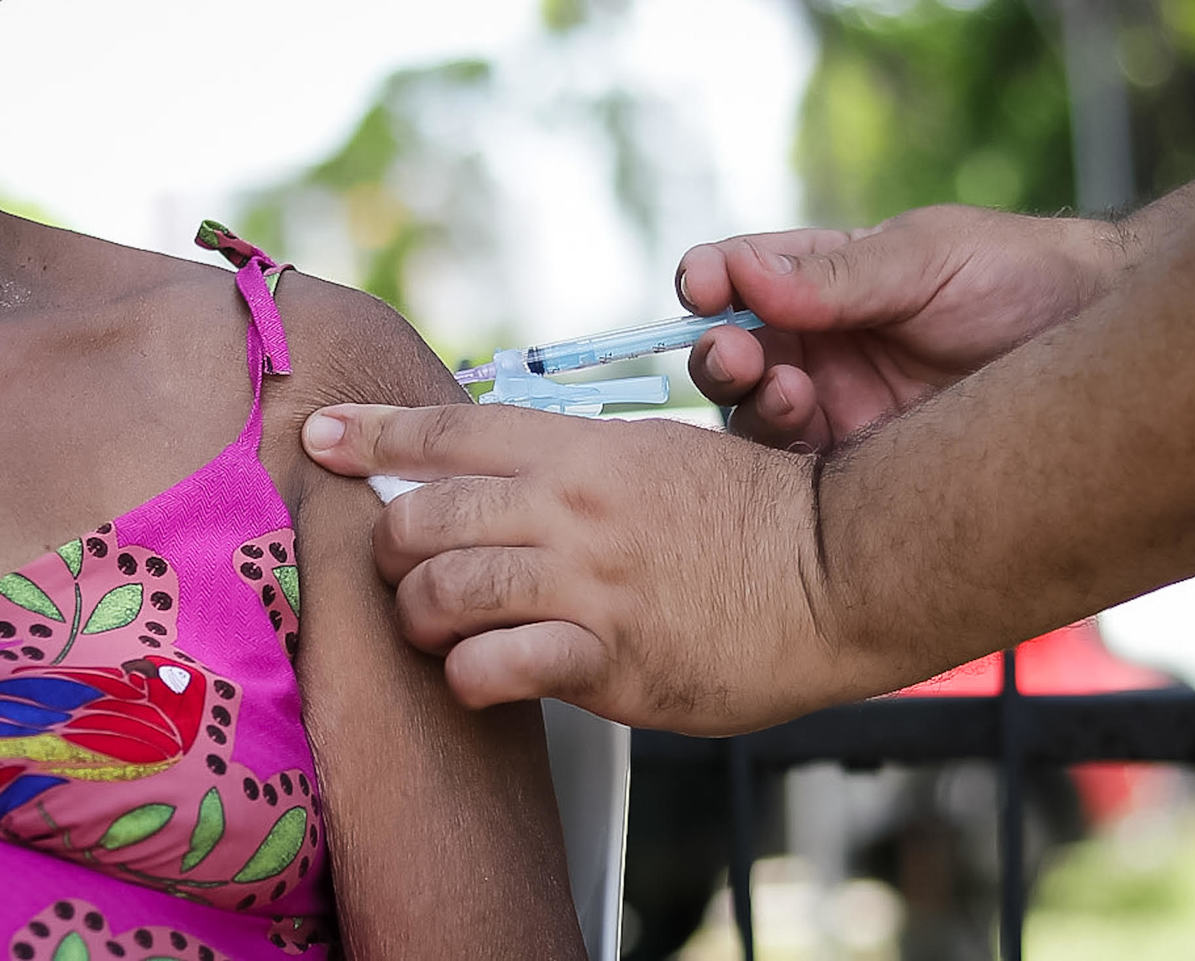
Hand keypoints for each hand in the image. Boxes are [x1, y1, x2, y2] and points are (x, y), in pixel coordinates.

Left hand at [302, 403, 878, 734]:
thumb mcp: (667, 457)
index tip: (324, 438)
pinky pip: (494, 669)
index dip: (374, 433)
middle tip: (405, 569)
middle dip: (391, 547)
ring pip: (440, 594)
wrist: (838, 569)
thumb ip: (584, 466)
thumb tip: (516, 473)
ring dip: (419, 618)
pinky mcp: (608, 660)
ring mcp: (587, 584)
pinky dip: (468, 676)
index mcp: (585, 451)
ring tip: (436, 631)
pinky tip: (483, 677)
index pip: (451, 430)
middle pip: (422, 517)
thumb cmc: (760, 513)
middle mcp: (572, 509)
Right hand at [680, 204, 1122, 449]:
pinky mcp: (862, 471)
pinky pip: (800, 475)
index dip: (710, 281)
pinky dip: (784, 463)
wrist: (1098, 337)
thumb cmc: (1017, 277)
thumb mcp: (926, 259)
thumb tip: (746, 274)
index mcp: (823, 284)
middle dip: (719, 354)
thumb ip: (837, 276)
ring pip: (755, 418)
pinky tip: (806, 443)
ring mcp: (837, 411)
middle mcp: (818, 349)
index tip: (703, 286)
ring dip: (753, 404)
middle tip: (734, 355)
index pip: (742, 279)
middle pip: (733, 355)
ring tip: (790, 394)